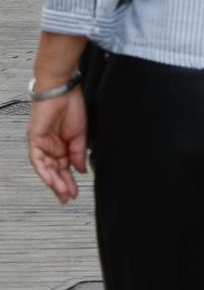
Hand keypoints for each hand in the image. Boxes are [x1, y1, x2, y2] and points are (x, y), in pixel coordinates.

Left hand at [27, 90, 86, 204]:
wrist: (63, 91)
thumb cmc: (73, 106)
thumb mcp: (81, 135)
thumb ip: (78, 153)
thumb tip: (81, 170)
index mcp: (62, 145)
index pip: (65, 168)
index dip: (69, 181)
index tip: (74, 193)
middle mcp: (51, 147)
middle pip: (55, 171)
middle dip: (62, 185)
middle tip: (68, 197)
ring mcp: (42, 144)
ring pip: (46, 169)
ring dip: (54, 182)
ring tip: (63, 193)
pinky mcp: (34, 140)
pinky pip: (38, 160)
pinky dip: (45, 171)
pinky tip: (52, 180)